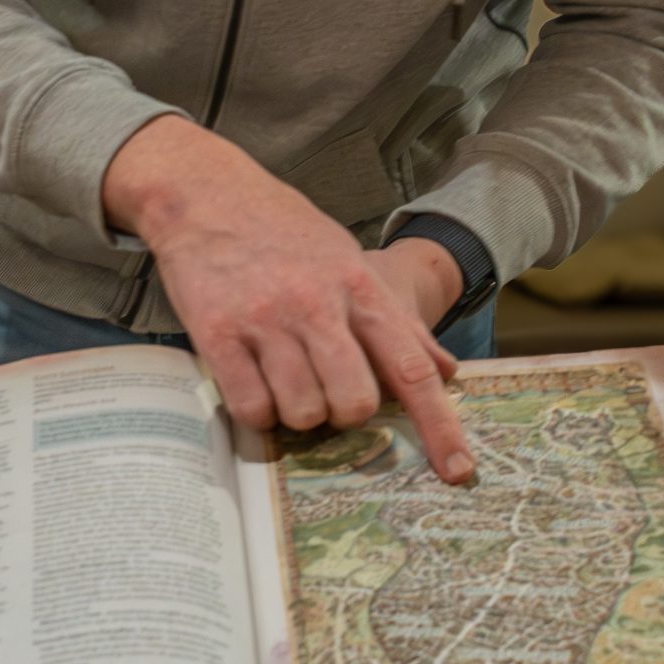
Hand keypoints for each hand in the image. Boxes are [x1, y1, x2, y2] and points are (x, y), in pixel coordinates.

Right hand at [103, 117, 475, 484]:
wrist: (205, 193)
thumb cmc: (283, 231)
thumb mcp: (349, 261)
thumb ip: (396, 320)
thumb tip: (446, 371)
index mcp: (359, 287)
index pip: (411, 368)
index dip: (439, 425)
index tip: (458, 470)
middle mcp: (317, 305)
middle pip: (355, 402)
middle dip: (345, 414)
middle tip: (327, 389)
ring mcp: (266, 320)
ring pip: (302, 412)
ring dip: (297, 413)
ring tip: (283, 376)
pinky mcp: (217, 333)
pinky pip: (251, 407)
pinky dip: (257, 412)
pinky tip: (253, 381)